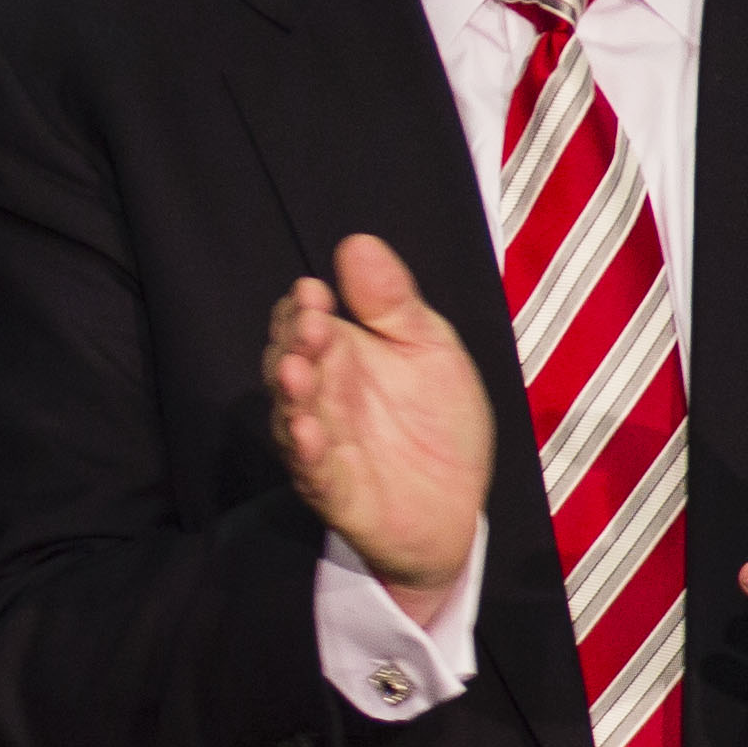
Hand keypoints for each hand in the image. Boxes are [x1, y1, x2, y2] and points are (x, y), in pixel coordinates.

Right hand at [269, 234, 490, 624]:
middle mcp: (321, 397)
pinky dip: (306, 451)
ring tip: (297, 370)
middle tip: (311, 326)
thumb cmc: (438, 421)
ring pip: (291, 414)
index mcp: (341, 355)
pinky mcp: (334, 492)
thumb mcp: (429, 348)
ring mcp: (323, 444)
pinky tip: (307, 430)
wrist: (458, 504)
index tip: (313, 292)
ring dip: (291, 392)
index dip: (302, 308)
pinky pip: (312, 470)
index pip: (303, 321)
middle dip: (295, 343)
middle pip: (289, 362)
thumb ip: (394, 302)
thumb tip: (357, 242)